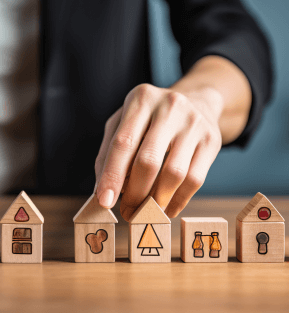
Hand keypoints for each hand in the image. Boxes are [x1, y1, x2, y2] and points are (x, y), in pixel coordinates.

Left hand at [94, 56, 251, 219]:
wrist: (196, 101)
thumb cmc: (150, 118)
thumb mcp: (124, 123)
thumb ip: (108, 154)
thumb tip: (101, 192)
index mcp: (141, 99)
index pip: (123, 143)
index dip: (112, 175)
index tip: (105, 201)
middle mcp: (169, 107)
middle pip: (148, 160)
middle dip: (135, 194)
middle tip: (127, 213)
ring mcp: (194, 123)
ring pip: (174, 173)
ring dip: (156, 201)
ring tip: (146, 212)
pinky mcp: (212, 140)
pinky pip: (195, 179)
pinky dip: (179, 201)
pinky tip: (167, 208)